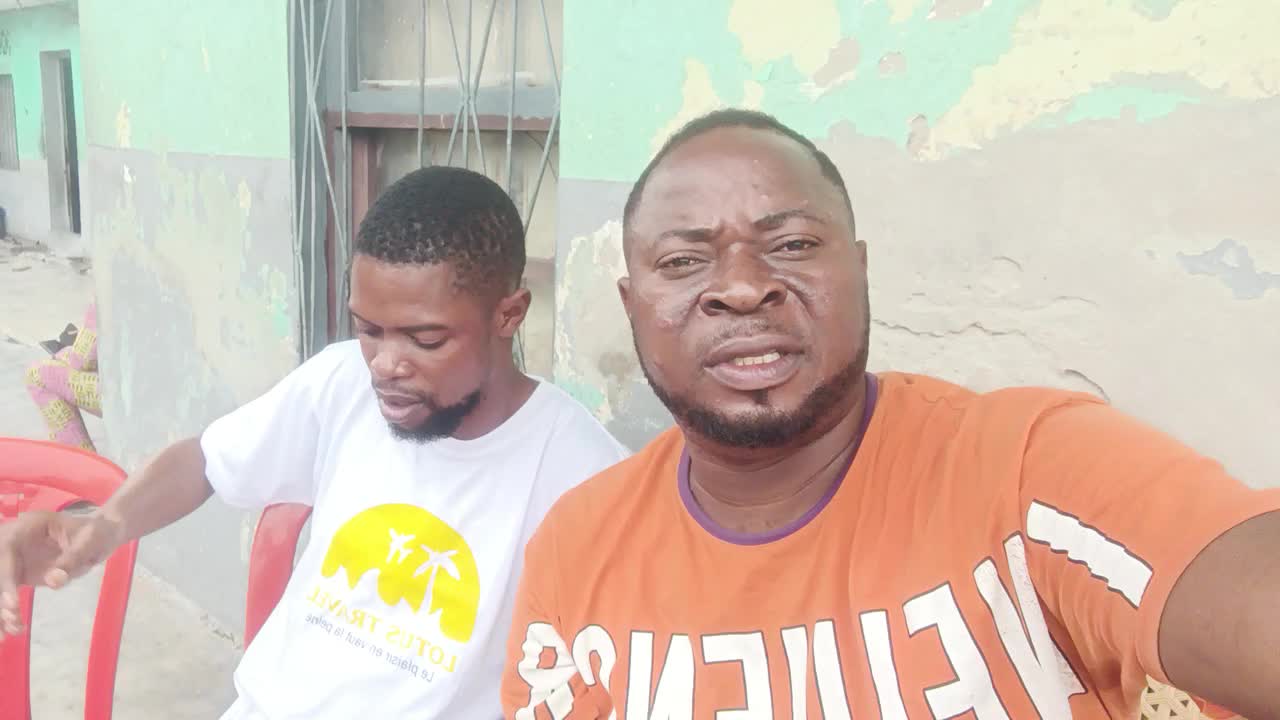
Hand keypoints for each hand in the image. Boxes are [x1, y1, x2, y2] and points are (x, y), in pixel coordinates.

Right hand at [0, 509, 124, 634]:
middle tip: (12, 620)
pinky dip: (7, 612)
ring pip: (0, 585)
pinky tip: (10, 630)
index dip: (5, 578)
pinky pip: (7, 593)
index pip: (6, 551)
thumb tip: (54, 581)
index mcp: (27, 526)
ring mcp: (14, 559)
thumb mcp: (90, 541)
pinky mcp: (18, 573)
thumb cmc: (96, 533)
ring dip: (2, 609)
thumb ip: (72, 559)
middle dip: (0, 598)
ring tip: (10, 632)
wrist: (101, 535)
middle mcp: (14, 542)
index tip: (12, 604)